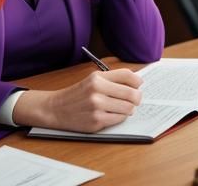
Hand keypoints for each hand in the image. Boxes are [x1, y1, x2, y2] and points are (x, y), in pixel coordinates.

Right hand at [13, 69, 142, 131]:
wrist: (57, 108)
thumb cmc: (78, 93)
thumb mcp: (92, 79)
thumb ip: (113, 78)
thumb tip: (137, 81)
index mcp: (97, 78)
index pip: (127, 75)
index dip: (137, 80)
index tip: (139, 84)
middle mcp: (97, 90)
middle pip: (131, 93)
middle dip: (137, 97)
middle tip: (135, 99)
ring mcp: (97, 107)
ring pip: (128, 108)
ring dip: (129, 109)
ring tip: (122, 107)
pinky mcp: (96, 121)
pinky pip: (119, 119)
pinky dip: (120, 117)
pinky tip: (113, 114)